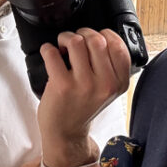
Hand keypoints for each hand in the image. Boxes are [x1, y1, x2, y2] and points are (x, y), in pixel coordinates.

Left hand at [37, 28, 130, 166]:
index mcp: (118, 83)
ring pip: (76, 41)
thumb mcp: (108, 90)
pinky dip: (48, 48)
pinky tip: (50, 54)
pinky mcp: (62, 86)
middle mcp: (104, 84)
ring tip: (62, 45)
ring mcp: (84, 85)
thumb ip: (111, 67)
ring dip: (65, 37)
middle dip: (82, 33)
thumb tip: (101, 36)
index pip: (118, 46)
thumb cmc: (84, 107)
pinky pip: (53, 52)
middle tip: (74, 40)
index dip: (105, 35)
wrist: (66, 133)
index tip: (96, 37)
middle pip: (97, 39)